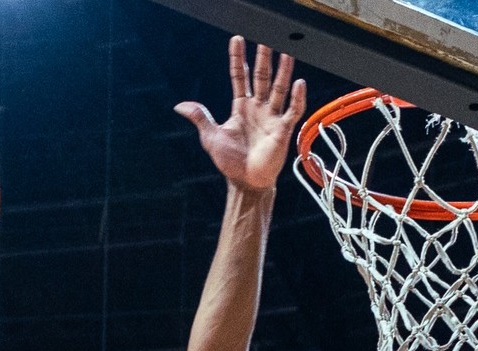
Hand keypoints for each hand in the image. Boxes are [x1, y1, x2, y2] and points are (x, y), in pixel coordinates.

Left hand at [174, 36, 306, 191]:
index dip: (238, 59)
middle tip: (265, 40)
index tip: (237, 40)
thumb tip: (179, 106)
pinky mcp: (283, 130)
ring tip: (285, 53)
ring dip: (282, 72)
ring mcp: (272, 118)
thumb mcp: (211, 137)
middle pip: (261, 78)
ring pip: (279, 89)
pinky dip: (297, 98)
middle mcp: (258, 109)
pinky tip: (298, 83)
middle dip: (263, 59)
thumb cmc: (230, 163)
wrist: (246, 183)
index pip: (240, 76)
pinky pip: (292, 110)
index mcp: (241, 108)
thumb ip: (200, 118)